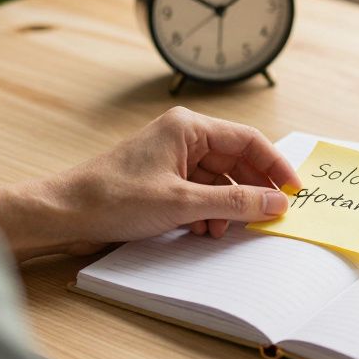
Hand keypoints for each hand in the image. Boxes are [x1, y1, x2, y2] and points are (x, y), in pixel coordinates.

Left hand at [0, 107, 300, 258]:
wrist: (64, 215)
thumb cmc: (113, 198)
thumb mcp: (184, 203)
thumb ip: (236, 201)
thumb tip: (276, 202)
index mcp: (189, 128)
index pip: (249, 140)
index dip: (275, 166)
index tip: (294, 191)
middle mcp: (182, 138)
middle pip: (236, 161)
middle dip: (251, 190)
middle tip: (268, 216)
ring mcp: (171, 160)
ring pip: (219, 181)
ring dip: (227, 207)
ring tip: (223, 229)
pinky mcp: (162, 182)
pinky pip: (200, 194)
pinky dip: (208, 213)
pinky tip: (203, 230)